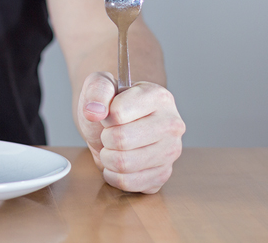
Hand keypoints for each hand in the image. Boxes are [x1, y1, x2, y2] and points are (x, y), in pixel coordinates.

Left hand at [76, 72, 184, 193]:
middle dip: (104, 138)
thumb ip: (96, 90)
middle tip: (109, 133)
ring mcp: (171, 152)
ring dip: (107, 157)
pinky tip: (117, 163)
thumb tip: (95, 111)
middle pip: (121, 140)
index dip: (104, 115)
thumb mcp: (98, 85)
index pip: (118, 113)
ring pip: (124, 164)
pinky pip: (127, 182)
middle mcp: (172, 124)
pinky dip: (113, 175)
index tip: (109, 114)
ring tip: (112, 148)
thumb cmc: (109, 104)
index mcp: (159, 97)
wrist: (113, 126)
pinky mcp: (163, 175)